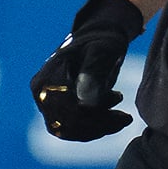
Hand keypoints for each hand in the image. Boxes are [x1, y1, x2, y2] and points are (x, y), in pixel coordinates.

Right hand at [29, 0, 144, 140]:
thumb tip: (85, 100)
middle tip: (126, 118)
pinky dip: (93, 129)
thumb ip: (94, 71)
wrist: (97, 38)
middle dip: (99, 125)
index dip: (94, 117)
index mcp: (47, 79)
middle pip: (67, 124)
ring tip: (122, 117)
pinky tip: (113, 119)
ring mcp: (46, 102)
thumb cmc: (102, 41)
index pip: (67, 111)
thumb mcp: (102, 51)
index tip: (123, 113)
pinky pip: (71, 128)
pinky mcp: (56, 108)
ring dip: (98, 129)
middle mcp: (41, 93)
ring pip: (69, 130)